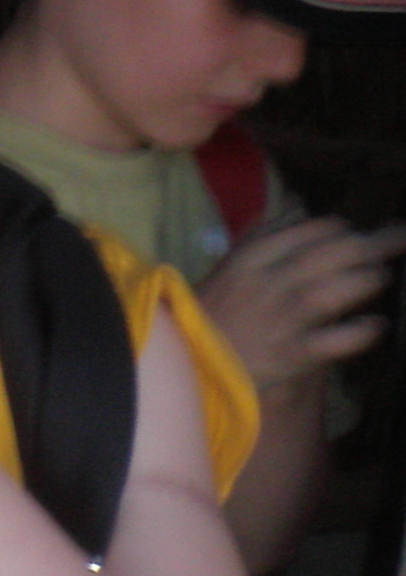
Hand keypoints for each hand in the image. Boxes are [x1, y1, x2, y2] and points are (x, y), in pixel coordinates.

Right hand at [200, 216, 403, 390]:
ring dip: (367, 280)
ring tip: (383, 276)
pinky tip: (376, 324)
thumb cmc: (212, 314)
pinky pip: (336, 341)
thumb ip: (262, 237)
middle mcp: (267, 285)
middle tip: (398, 239)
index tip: (355, 231)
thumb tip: (301, 211)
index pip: (306, 232)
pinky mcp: (292, 356)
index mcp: (250, 260)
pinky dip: (362, 331)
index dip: (339, 228)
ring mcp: (280, 321)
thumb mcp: (228, 267)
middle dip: (370, 244)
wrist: (190, 364)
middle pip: (328, 256)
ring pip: (333, 292)